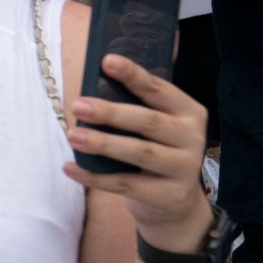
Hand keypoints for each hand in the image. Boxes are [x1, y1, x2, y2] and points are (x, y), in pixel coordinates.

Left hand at [65, 51, 217, 252]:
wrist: (176, 202)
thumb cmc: (155, 149)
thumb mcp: (152, 127)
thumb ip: (132, 108)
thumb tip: (88, 92)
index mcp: (188, 112)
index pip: (159, 89)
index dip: (134, 75)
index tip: (107, 61)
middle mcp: (192, 138)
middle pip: (148, 121)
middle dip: (111, 113)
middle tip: (78, 105)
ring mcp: (185, 168)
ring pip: (140, 153)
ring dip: (103, 143)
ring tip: (72, 136)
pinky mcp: (170, 195)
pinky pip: (127, 185)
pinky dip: (95, 177)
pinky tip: (70, 168)